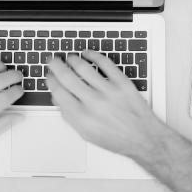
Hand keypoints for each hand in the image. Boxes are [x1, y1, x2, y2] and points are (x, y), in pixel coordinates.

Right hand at [46, 51, 170, 159]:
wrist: (142, 138)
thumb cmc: (117, 138)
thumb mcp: (86, 134)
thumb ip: (69, 116)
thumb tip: (59, 99)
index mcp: (81, 116)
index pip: (58, 91)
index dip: (50, 80)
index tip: (49, 76)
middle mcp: (93, 102)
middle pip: (67, 76)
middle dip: (56, 65)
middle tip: (53, 60)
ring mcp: (108, 91)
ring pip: (84, 67)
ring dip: (73, 59)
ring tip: (70, 57)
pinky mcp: (122, 83)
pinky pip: (105, 63)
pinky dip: (94, 55)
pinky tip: (88, 54)